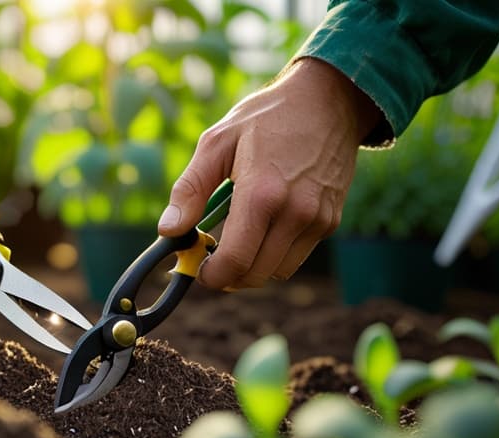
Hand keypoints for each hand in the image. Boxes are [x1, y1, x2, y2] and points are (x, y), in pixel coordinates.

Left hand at [157, 58, 381, 289]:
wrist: (328, 101)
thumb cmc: (266, 118)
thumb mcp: (217, 143)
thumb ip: (190, 190)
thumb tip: (168, 231)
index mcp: (262, 194)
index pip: (234, 261)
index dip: (211, 275)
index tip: (198, 269)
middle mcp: (295, 213)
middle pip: (255, 274)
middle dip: (228, 276)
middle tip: (212, 258)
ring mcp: (317, 219)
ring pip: (278, 271)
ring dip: (252, 267)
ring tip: (236, 241)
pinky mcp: (330, 221)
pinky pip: (296, 255)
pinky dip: (274, 254)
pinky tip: (263, 228)